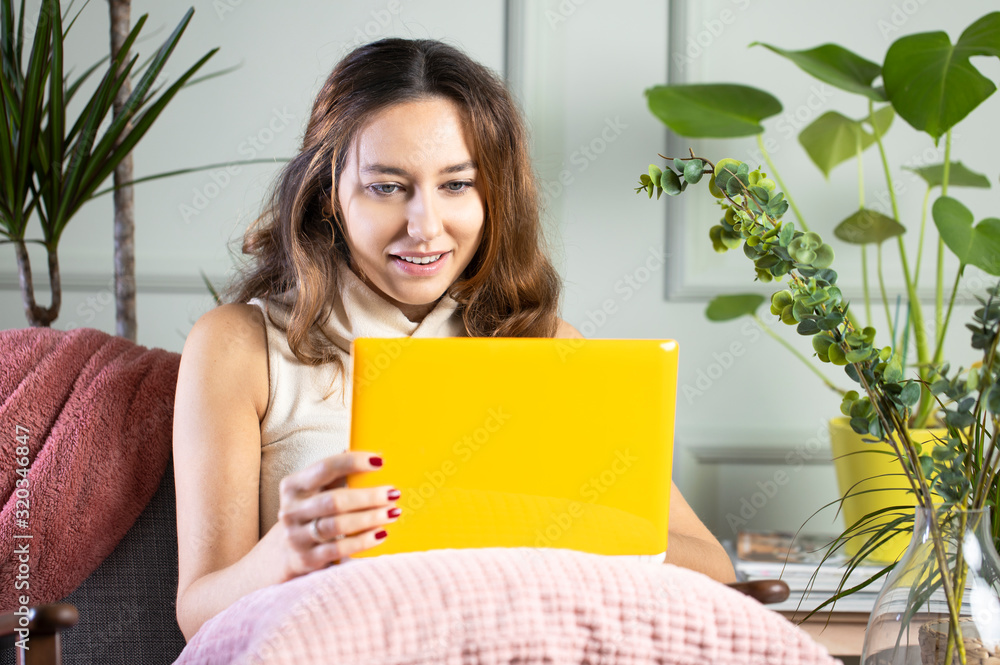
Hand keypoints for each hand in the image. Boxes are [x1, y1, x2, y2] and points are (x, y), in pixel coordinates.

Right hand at [275, 452, 399, 579]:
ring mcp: (297, 537)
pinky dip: (364, 540)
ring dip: (370, 518)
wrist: (286, 554)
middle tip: (393, 493)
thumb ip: (337, 475)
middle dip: (368, 496)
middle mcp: (291, 511)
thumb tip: (373, 457)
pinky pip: (340, 549)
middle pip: (335, 500)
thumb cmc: (311, 513)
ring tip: (393, 512)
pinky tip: (382, 533)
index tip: (380, 461)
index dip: (353, 463)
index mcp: (293, 486)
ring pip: (338, 526)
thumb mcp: (315, 492)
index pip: (325, 468)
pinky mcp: (308, 559)